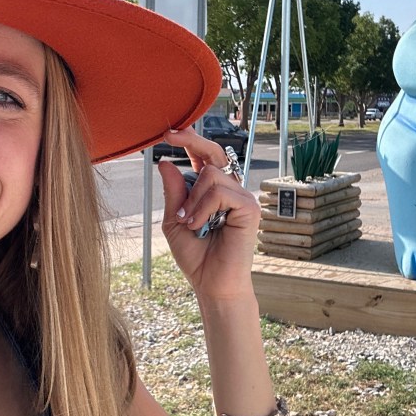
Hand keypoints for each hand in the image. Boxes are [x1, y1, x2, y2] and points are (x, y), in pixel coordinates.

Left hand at [156, 129, 258, 301]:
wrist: (212, 283)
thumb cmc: (196, 256)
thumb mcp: (174, 221)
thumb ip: (173, 193)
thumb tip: (165, 162)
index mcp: (212, 191)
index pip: (203, 158)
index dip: (189, 141)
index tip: (169, 132)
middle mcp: (229, 189)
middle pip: (213, 153)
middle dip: (191, 140)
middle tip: (169, 134)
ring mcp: (242, 197)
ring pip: (210, 175)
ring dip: (191, 200)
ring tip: (189, 224)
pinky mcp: (249, 208)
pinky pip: (219, 192)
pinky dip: (202, 208)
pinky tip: (199, 226)